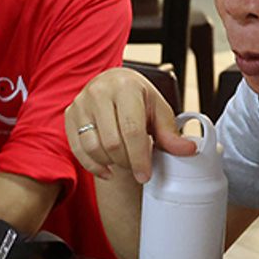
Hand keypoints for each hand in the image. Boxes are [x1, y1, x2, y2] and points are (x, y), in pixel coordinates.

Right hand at [65, 66, 195, 183]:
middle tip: (137, 167)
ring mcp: (81, 103)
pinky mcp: (69, 115)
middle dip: (127, 162)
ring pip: (94, 148)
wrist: (113, 83)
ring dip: (111, 163)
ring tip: (124, 162)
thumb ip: (170, 132)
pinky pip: (79, 150)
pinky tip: (108, 169)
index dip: (139, 157)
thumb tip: (189, 149)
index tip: (145, 175)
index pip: (131, 130)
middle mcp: (99, 92)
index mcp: (126, 87)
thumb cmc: (138, 98)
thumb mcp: (158, 110)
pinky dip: (93, 166)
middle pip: (112, 142)